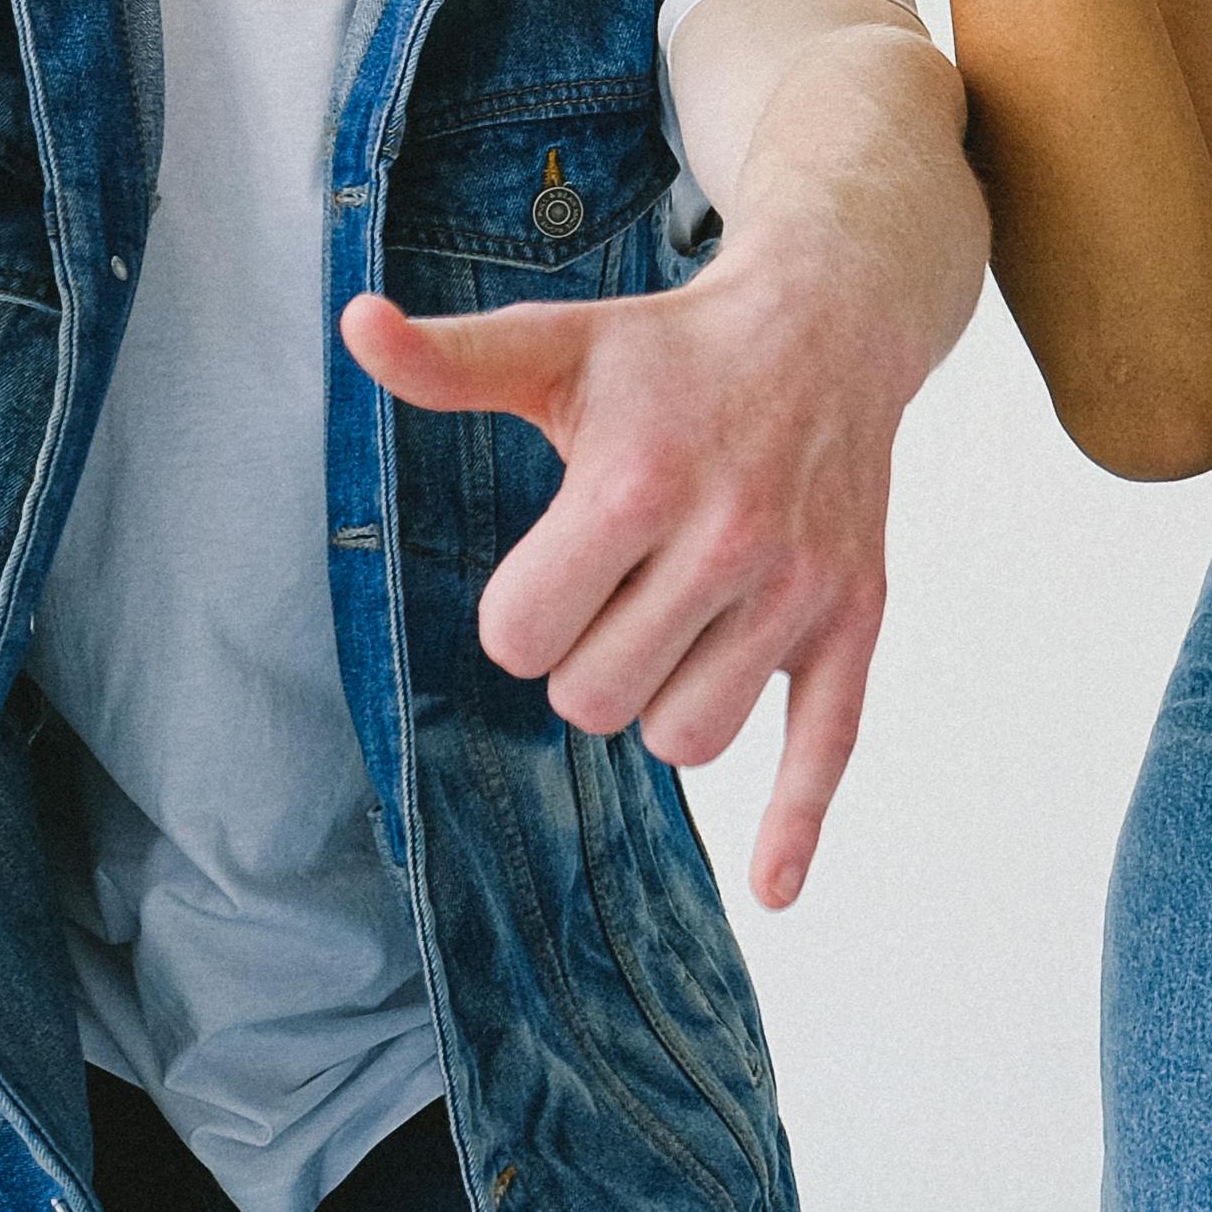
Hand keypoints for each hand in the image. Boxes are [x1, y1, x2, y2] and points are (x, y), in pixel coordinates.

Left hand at [340, 253, 912, 906]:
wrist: (827, 326)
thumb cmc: (672, 352)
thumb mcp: (556, 345)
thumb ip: (448, 360)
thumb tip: (356, 328)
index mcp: (636, 482)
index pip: (522, 640)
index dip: (520, 618)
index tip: (551, 569)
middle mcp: (725, 541)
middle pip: (597, 701)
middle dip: (584, 662)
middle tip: (612, 594)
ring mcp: (796, 589)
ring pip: (689, 739)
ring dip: (660, 704)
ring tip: (671, 625)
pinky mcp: (854, 619)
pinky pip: (827, 745)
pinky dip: (797, 825)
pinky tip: (772, 886)